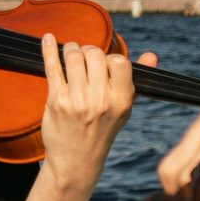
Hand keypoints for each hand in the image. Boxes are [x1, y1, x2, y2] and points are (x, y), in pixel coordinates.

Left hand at [37, 36, 135, 200]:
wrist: (76, 160)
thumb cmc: (102, 130)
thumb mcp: (123, 109)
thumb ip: (134, 80)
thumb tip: (152, 55)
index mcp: (121, 101)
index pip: (119, 62)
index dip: (110, 57)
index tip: (103, 64)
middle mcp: (100, 101)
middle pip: (94, 54)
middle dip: (88, 50)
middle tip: (83, 57)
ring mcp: (77, 101)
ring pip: (72, 56)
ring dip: (70, 49)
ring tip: (70, 54)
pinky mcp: (56, 101)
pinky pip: (52, 67)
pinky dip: (48, 49)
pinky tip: (48, 39)